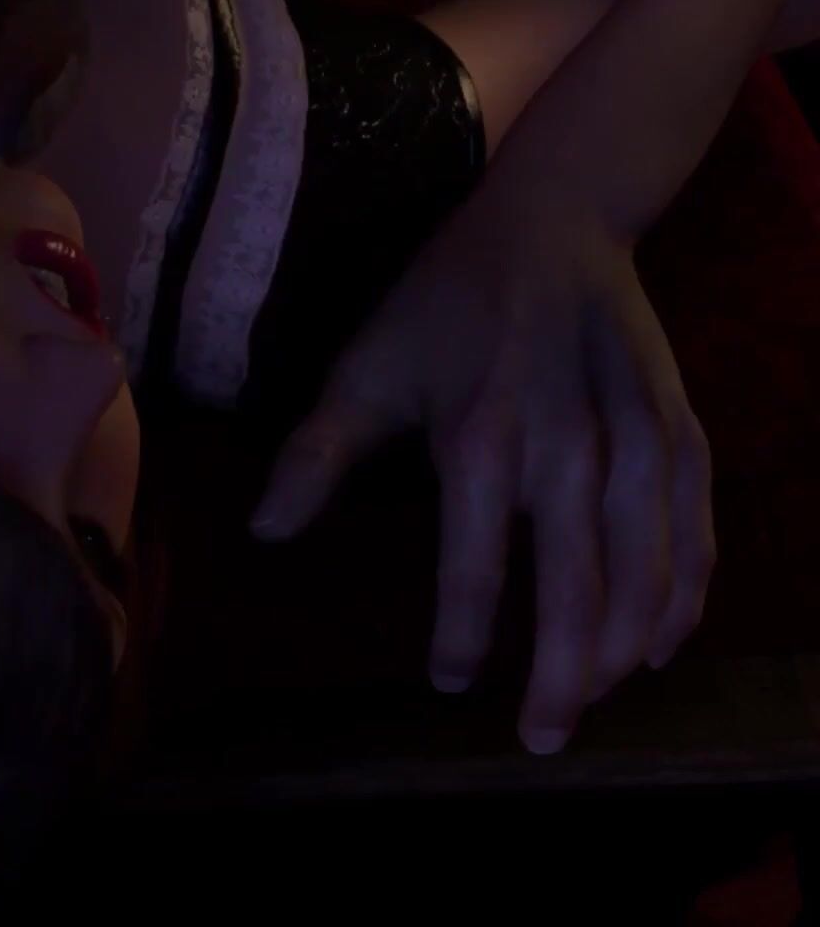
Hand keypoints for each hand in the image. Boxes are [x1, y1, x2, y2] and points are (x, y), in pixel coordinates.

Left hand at [250, 197, 713, 753]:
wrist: (555, 220)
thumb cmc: (444, 302)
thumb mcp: (367, 366)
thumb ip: (318, 453)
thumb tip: (263, 531)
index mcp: (480, 440)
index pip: (473, 569)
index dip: (461, 637)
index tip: (449, 685)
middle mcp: (568, 449)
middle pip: (575, 590)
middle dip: (560, 677)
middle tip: (541, 739)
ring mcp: (637, 441)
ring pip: (646, 573)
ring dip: (623, 649)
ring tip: (591, 700)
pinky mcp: (682, 429)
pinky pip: (695, 531)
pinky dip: (684, 595)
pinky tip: (659, 644)